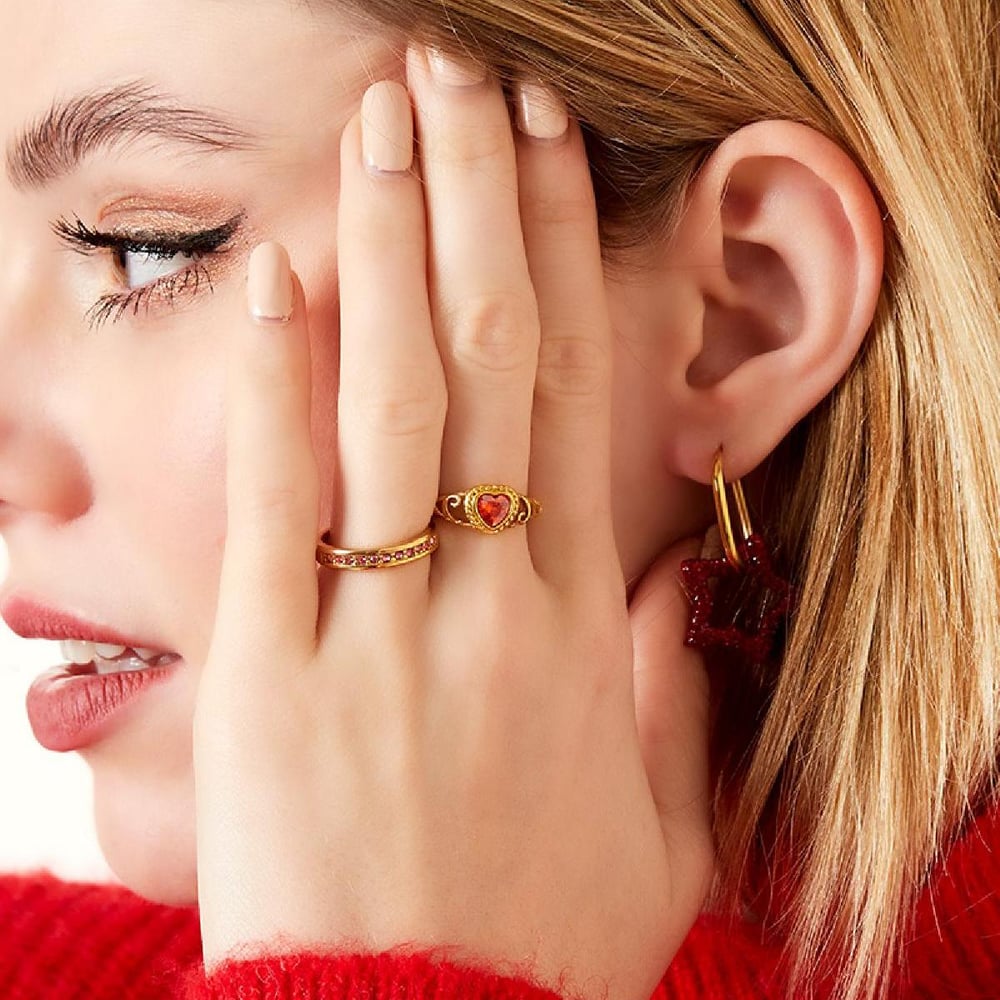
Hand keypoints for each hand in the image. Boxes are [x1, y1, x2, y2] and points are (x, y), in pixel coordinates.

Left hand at [193, 44, 712, 999]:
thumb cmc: (537, 946)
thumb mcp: (655, 829)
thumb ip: (673, 695)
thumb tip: (679, 587)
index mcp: (578, 628)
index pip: (574, 397)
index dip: (565, 262)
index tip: (552, 158)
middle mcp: (488, 602)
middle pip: (484, 361)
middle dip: (471, 204)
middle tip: (458, 82)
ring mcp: (377, 633)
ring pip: (391, 402)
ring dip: (385, 250)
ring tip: (384, 124)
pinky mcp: (268, 678)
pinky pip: (278, 504)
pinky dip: (277, 386)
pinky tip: (278, 280)